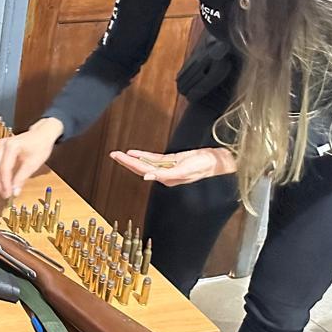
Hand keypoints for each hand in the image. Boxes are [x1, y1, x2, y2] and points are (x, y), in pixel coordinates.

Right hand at [0, 118, 62, 197]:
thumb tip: (14, 192)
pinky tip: (0, 181)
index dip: (5, 184)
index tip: (8, 195)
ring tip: (2, 190)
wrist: (42, 134)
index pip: (4, 169)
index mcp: (11, 146)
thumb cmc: (40, 146)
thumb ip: (21, 178)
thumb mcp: (33, 164)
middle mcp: (1, 145)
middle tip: (4, 195)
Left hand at [108, 148, 235, 185]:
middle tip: (113, 154)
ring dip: (133, 158)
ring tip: (120, 154)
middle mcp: (165, 175)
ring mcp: (168, 168)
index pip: (142, 170)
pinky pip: (155, 159)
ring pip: (146, 163)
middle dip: (126, 161)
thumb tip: (147, 177)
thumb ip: (165, 174)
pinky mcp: (173, 161)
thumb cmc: (204, 167)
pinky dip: (144, 155)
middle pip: (141, 167)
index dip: (129, 163)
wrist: (218, 162)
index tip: (118, 157)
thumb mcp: (184, 170)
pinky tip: (135, 153)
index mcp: (166, 178)